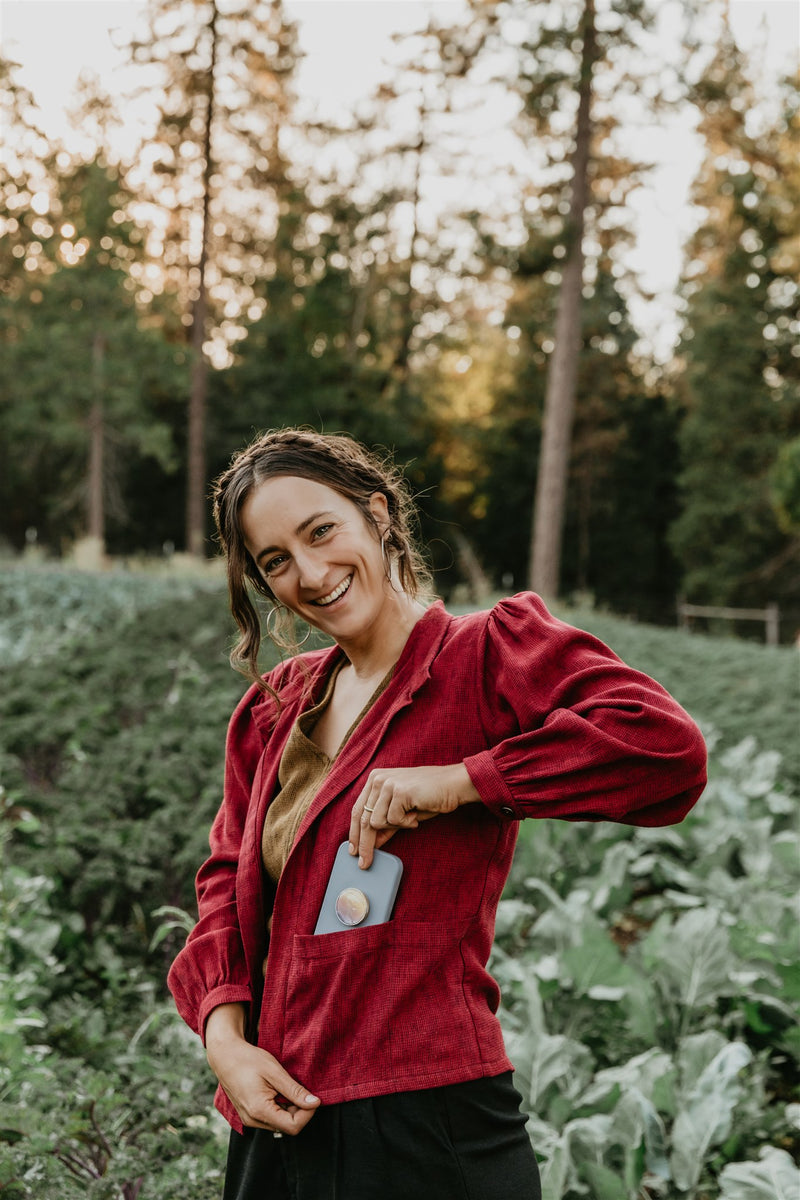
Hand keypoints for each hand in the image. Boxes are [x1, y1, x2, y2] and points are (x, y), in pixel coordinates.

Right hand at [205, 1004, 319, 1134]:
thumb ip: (295, 1091)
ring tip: (286, 1088)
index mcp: (259, 1111)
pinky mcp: (248, 1115)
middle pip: (287, 1127)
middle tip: (300, 1089)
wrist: (225, 1056)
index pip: (293, 1127)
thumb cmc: (249, 1060)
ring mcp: (249, 1119)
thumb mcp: (275, 1072)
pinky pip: (270, 1118)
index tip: (312, 1096)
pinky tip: (277, 1091)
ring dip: (289, 1109)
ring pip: (279, 1123)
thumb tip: (315, 1103)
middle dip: (299, 1111)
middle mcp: (253, 1121)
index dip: (308, 1113)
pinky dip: (279, 1108)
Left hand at [348, 763, 480, 868]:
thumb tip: (370, 844)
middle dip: (364, 844)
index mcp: (375, 779)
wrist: (454, 784)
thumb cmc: (430, 797)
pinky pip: (393, 820)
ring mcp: (388, 783)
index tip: (353, 851)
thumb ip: (385, 824)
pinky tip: (416, 814)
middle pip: (363, 819)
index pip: (357, 810)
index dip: (354, 833)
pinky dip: (406, 823)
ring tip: (411, 818)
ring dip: (396, 827)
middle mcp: (378, 779)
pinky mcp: (399, 791)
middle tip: (364, 863)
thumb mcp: (403, 811)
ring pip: (376, 822)